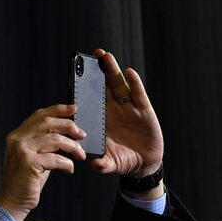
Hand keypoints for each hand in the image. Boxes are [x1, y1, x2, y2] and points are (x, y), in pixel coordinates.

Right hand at [0, 104, 85, 220]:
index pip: (38, 116)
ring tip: (80, 155)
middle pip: (47, 123)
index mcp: (17, 136)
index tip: (73, 109)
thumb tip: (66, 134)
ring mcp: (21, 150)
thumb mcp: (34, 157)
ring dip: (72, 147)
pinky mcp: (29, 163)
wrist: (12, 200)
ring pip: (55, 139)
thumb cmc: (25, 181)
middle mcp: (17, 140)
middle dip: (68, 126)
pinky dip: (67, 163)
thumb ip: (45, 144)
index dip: (57, 110)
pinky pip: (55, 158)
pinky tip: (69, 169)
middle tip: (82, 134)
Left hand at [91, 49, 163, 178]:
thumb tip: (95, 164)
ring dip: (112, 70)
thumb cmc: (123, 161)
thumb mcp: (110, 163)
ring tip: (105, 56)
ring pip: (119, 85)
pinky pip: (137, 94)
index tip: (77, 73)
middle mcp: (113, 110)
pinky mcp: (143, 110)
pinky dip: (134, 83)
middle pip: (104, 87)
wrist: (143, 164)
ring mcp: (128, 108)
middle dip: (99, 71)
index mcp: (101, 119)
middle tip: (92, 55)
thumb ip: (103, 164)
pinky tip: (129, 73)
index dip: (85, 87)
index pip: (91, 100)